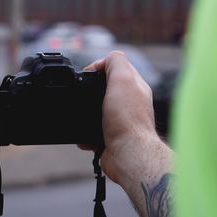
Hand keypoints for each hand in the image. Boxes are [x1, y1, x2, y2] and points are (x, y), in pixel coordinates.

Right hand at [79, 51, 159, 184]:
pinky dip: (83, 132)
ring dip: (84, 113)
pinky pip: (91, 130)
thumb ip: (115, 62)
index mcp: (135, 86)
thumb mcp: (122, 78)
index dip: (98, 67)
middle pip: (103, 88)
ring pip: (95, 110)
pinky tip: (83, 136)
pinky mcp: (110, 138)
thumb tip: (103, 62)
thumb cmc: (127, 119)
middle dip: (89, 91)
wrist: (128, 155)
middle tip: (82, 95)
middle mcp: (129, 103)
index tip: (86, 75)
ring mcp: (120, 121)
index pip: (115, 67)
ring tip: (81, 116)